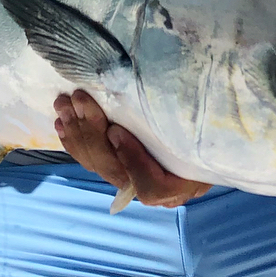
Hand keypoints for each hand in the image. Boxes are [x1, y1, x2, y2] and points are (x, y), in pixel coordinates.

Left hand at [53, 90, 210, 207]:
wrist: (213, 127)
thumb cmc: (213, 120)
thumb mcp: (208, 121)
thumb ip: (189, 116)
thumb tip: (183, 88)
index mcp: (183, 182)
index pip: (151, 188)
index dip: (131, 162)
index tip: (117, 132)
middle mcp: (156, 188)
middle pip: (115, 171)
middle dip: (92, 135)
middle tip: (80, 101)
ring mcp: (133, 177)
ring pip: (98, 164)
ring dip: (78, 133)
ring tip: (65, 105)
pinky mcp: (118, 164)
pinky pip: (91, 158)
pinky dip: (75, 140)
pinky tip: (62, 121)